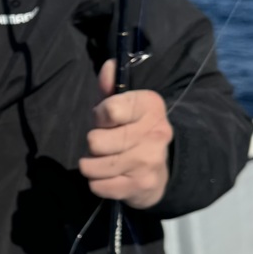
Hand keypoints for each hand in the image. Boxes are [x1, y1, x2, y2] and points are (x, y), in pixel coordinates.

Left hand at [78, 60, 172, 209]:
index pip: (110, 110)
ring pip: (93, 166)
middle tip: (105, 144)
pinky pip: (98, 186)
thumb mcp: (122, 105)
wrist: (161, 170)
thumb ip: (110, 87)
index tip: (106, 120)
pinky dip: (97, 183)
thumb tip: (108, 66)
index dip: (99, 116)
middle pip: (96, 141)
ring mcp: (149, 162)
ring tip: (104, 161)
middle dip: (93, 143)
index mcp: (151, 106)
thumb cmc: (132, 129)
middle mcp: (155, 133)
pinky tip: (109, 177)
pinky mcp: (142, 187)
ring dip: (91, 165)